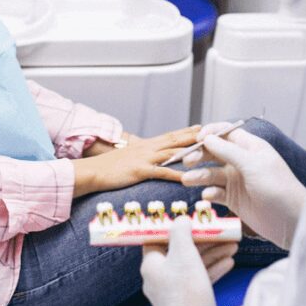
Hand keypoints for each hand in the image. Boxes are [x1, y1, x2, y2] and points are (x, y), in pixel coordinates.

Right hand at [72, 126, 199, 197]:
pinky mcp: (140, 170)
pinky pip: (161, 171)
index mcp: (145, 145)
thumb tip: (150, 161)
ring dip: (190, 150)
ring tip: (207, 149)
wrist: (92, 171)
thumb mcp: (128, 158)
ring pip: (172, 152)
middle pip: (175, 140)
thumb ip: (141, 158)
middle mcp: (147, 148)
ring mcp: (144, 158)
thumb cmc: (108, 168)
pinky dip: (176, 174)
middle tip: (212, 132)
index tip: (201, 127)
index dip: (186, 131)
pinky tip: (187, 177)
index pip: (170, 136)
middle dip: (194, 136)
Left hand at [141, 216, 224, 305]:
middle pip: (179, 251)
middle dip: (203, 241)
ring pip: (192, 265)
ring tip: (233, 246)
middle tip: (220, 233)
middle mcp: (158, 277)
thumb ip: (181, 232)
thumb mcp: (184, 254)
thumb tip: (180, 220)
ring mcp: (172, 291)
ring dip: (212, 254)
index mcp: (151, 265)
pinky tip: (229, 262)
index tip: (192, 222)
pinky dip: (212, 269)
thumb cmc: (187, 293)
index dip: (175, 228)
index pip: (158, 239)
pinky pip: (197, 279)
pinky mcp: (185, 302)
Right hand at [181, 127, 305, 249]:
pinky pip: (215, 192)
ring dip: (199, 176)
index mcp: (250, 148)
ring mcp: (237, 181)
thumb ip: (228, 151)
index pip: (226, 133)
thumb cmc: (279, 188)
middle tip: (187, 161)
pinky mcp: (234, 199)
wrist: (291, 222)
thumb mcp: (253, 165)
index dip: (210, 134)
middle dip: (199, 155)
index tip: (197, 140)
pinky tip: (208, 196)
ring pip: (211, 173)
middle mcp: (241, 162)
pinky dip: (209, 193)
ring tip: (187, 180)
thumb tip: (207, 138)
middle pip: (214, 152)